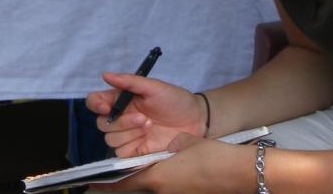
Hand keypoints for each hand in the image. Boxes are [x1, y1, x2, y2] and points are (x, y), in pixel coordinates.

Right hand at [86, 73, 206, 156]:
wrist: (196, 120)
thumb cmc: (175, 100)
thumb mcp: (154, 86)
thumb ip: (129, 81)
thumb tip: (105, 75)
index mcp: (121, 100)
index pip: (95, 102)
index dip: (96, 105)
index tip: (106, 107)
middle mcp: (121, 118)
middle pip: (102, 124)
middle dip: (121, 122)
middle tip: (144, 118)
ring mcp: (128, 135)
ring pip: (110, 139)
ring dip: (129, 133)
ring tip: (150, 126)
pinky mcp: (136, 150)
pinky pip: (121, 153)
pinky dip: (132, 146)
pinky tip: (147, 139)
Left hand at [88, 135, 251, 192]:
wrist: (241, 173)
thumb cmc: (212, 156)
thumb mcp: (185, 142)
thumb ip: (168, 146)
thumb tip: (164, 148)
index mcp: (156, 178)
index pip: (123, 184)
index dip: (106, 184)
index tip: (91, 184)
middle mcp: (162, 190)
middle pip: (135, 187)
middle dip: (123, 181)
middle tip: (111, 175)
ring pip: (150, 188)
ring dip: (142, 179)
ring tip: (138, 167)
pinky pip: (165, 188)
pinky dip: (159, 180)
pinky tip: (163, 170)